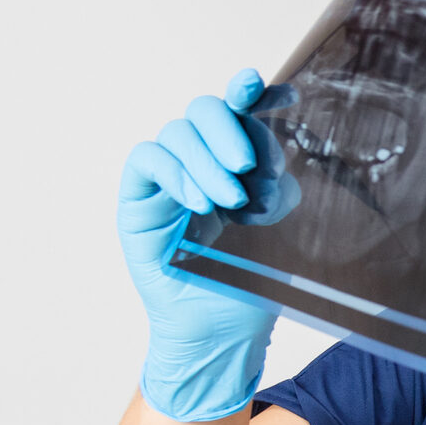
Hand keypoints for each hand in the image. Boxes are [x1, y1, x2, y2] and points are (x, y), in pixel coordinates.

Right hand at [117, 69, 299, 420]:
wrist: (223, 330)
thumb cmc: (252, 280)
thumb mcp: (280, 229)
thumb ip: (279, 189)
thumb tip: (274, 166)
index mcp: (234, 162)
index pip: (241, 113)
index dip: (257, 95)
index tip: (288, 94)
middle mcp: (198, 162)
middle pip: (204, 110)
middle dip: (232, 127)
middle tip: (253, 166)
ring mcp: (166, 178)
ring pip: (177, 133)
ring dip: (209, 161)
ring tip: (233, 201)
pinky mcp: (138, 199)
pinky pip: (147, 160)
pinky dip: (177, 173)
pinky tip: (201, 204)